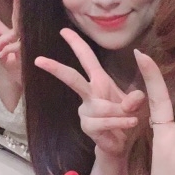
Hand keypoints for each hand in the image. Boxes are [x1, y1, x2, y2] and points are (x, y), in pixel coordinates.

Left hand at [0, 0, 21, 85]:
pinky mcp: (27, 48)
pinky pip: (10, 46)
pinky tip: (2, 57)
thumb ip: (1, 55)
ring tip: (0, 55)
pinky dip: (4, 51)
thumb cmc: (19, 74)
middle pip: (15, 18)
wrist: (31, 84)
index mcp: (12, 38)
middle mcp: (20, 37)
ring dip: (1, 43)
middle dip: (17, 4)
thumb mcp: (7, 64)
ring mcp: (25, 41)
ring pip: (9, 34)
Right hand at [35, 28, 145, 159]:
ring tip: (132, 119)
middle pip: (72, 78)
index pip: (87, 59)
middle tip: (38, 60)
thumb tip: (136, 96)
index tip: (63, 30)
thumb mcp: (134, 105)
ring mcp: (85, 110)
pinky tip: (129, 124)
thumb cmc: (126, 118)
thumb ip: (135, 99)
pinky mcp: (87, 126)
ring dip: (121, 113)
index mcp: (99, 81)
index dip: (76, 44)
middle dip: (56, 68)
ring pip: (102, 107)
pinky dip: (120, 123)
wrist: (121, 144)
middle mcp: (89, 94)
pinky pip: (105, 122)